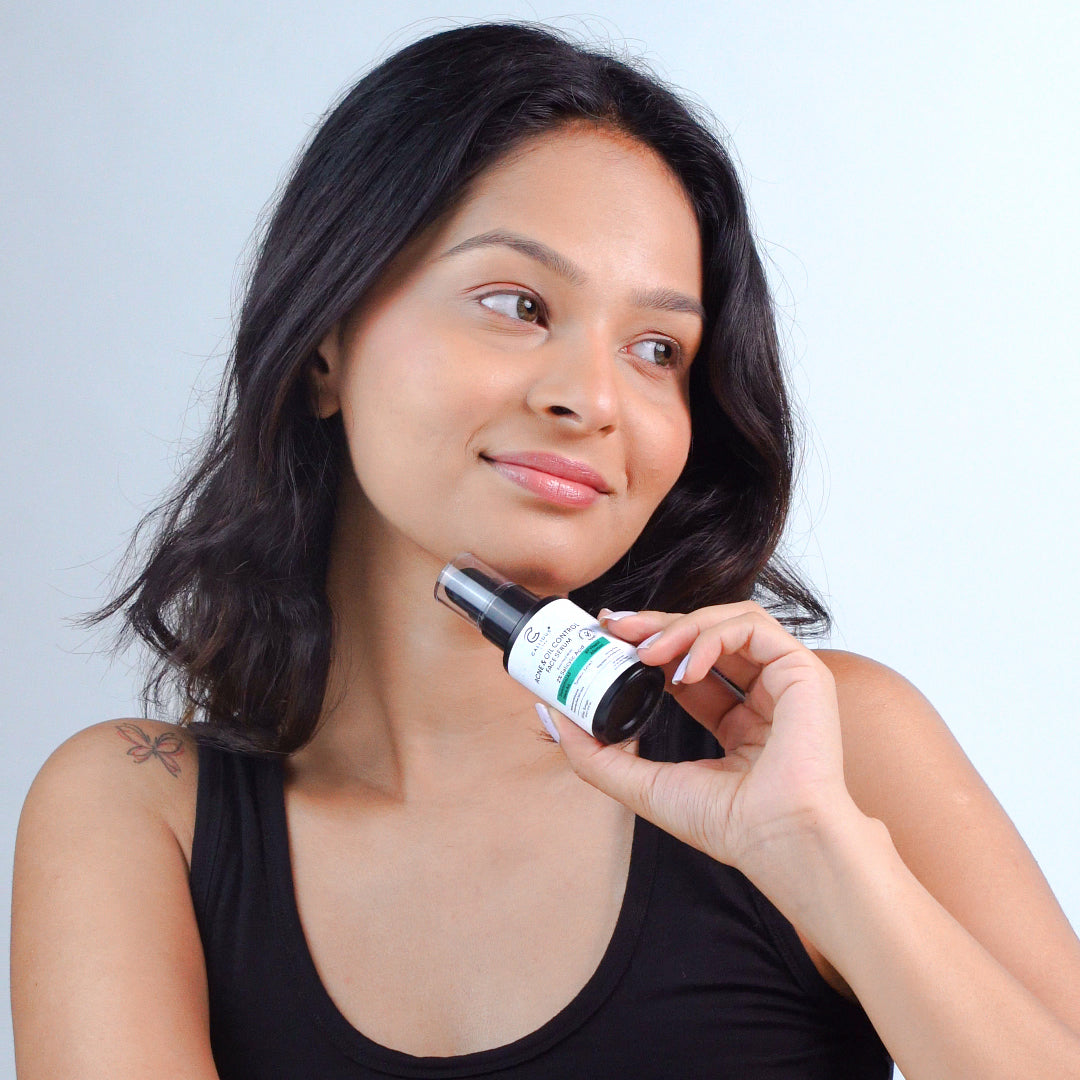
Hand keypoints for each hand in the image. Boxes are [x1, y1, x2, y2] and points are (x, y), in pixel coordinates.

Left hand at [543, 602, 860, 878]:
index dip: (647, 645)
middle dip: (654, 625)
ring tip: (645, 653)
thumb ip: (594, 755)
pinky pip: (752, 628)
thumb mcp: (642, 784)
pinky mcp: (802, 670)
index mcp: (734, 719)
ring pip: (728, 620)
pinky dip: (711, 638)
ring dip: (679, 628)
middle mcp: (760, 694)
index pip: (685, 664)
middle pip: (704, 635)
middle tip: (613, 626)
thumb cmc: (726, 823)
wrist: (775, 838)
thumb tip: (551, 716)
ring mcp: (783, 680)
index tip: (608, 636)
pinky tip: (683, 670)